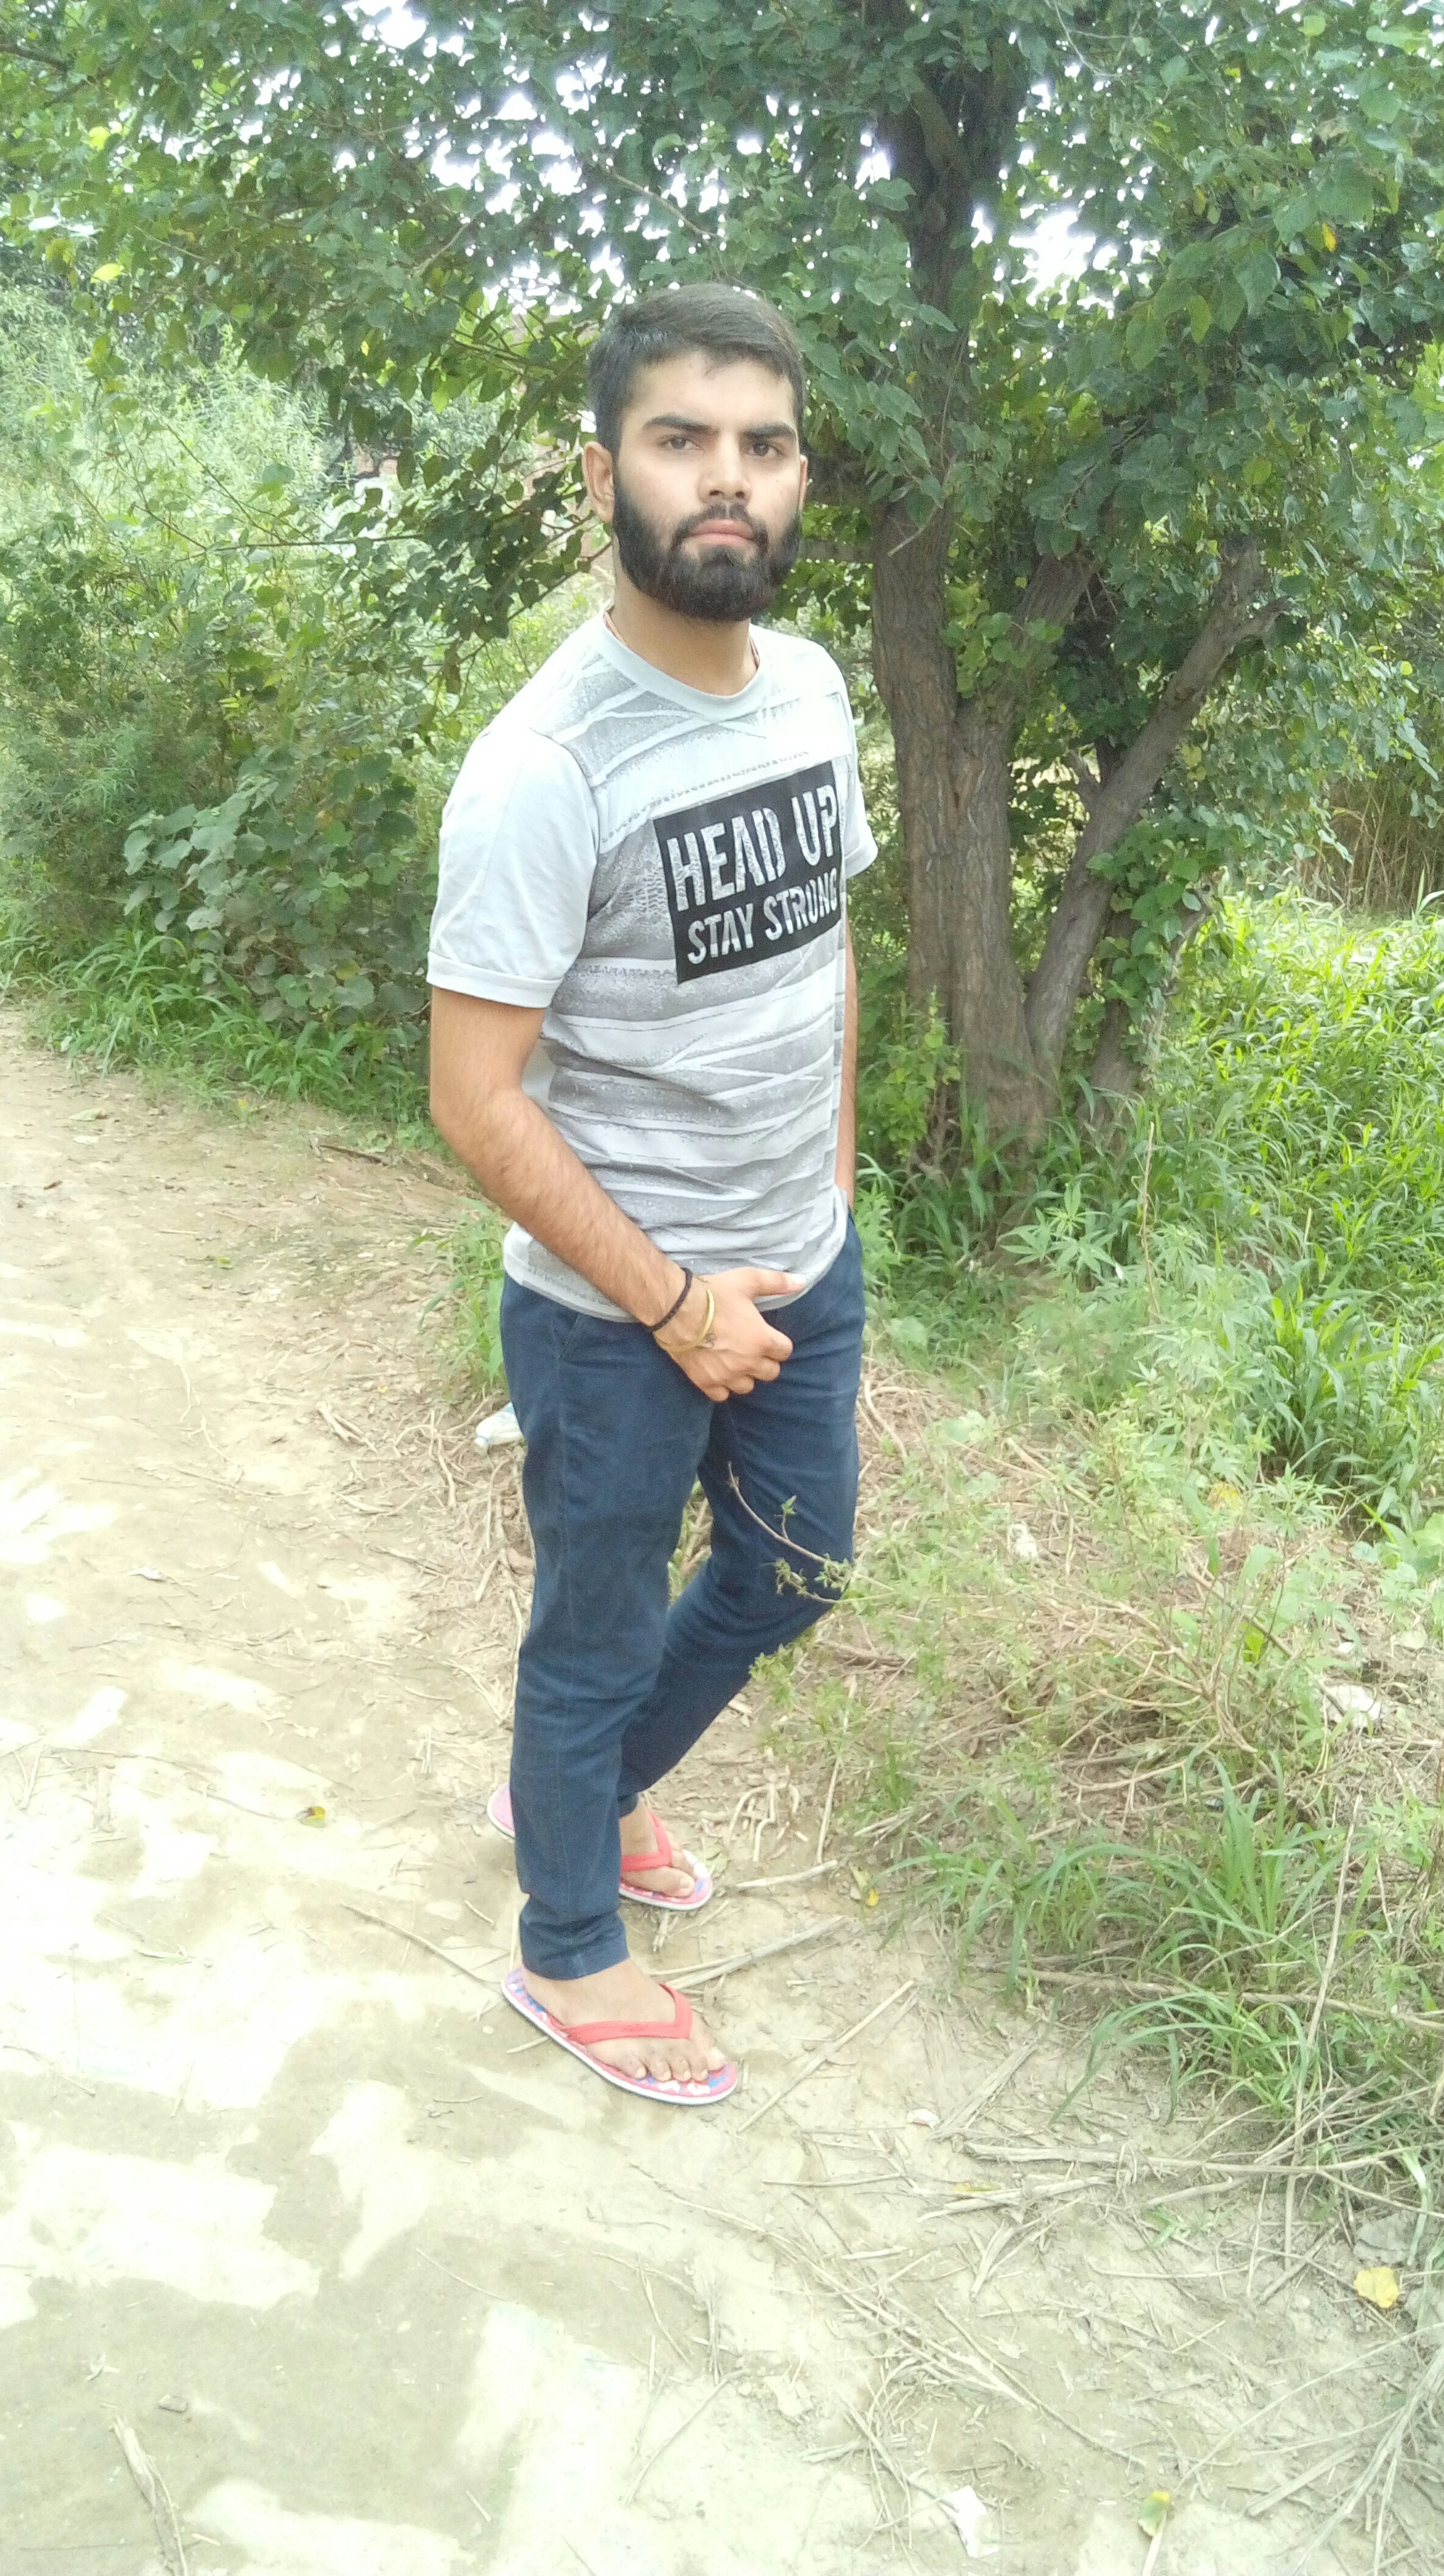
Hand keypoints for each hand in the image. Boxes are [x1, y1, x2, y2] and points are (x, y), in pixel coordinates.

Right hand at [655, 1266, 802, 1399]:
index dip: (779, 1343)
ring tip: (737, 1362)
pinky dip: (723, 1387)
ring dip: (746, 1375)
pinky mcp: (706, 1382)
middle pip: (771, 1373)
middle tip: (753, 1348)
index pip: (785, 1352)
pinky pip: (723, 1395)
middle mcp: (749, 1363)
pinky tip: (719, 1373)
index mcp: (763, 1340)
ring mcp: (727, 1376)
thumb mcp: (748, 1281)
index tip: (768, 1336)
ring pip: (748, 1387)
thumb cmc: (714, 1295)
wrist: (676, 1310)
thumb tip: (802, 1281)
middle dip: (766, 1361)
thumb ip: (776, 1283)